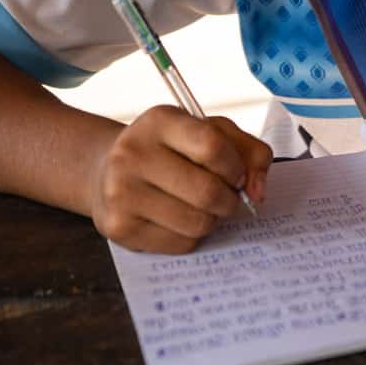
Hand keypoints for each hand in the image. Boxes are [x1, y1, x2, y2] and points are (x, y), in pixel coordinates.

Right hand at [88, 105, 272, 253]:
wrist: (107, 170)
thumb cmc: (171, 150)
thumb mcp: (211, 132)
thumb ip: (249, 152)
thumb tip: (258, 191)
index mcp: (160, 121)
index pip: (211, 146)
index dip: (236, 167)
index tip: (237, 175)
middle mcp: (133, 153)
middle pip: (207, 192)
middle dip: (229, 200)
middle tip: (227, 197)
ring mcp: (121, 192)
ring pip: (197, 223)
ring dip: (213, 220)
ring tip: (203, 207)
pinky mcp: (117, 227)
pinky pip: (180, 244)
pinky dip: (192, 236)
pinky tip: (179, 219)